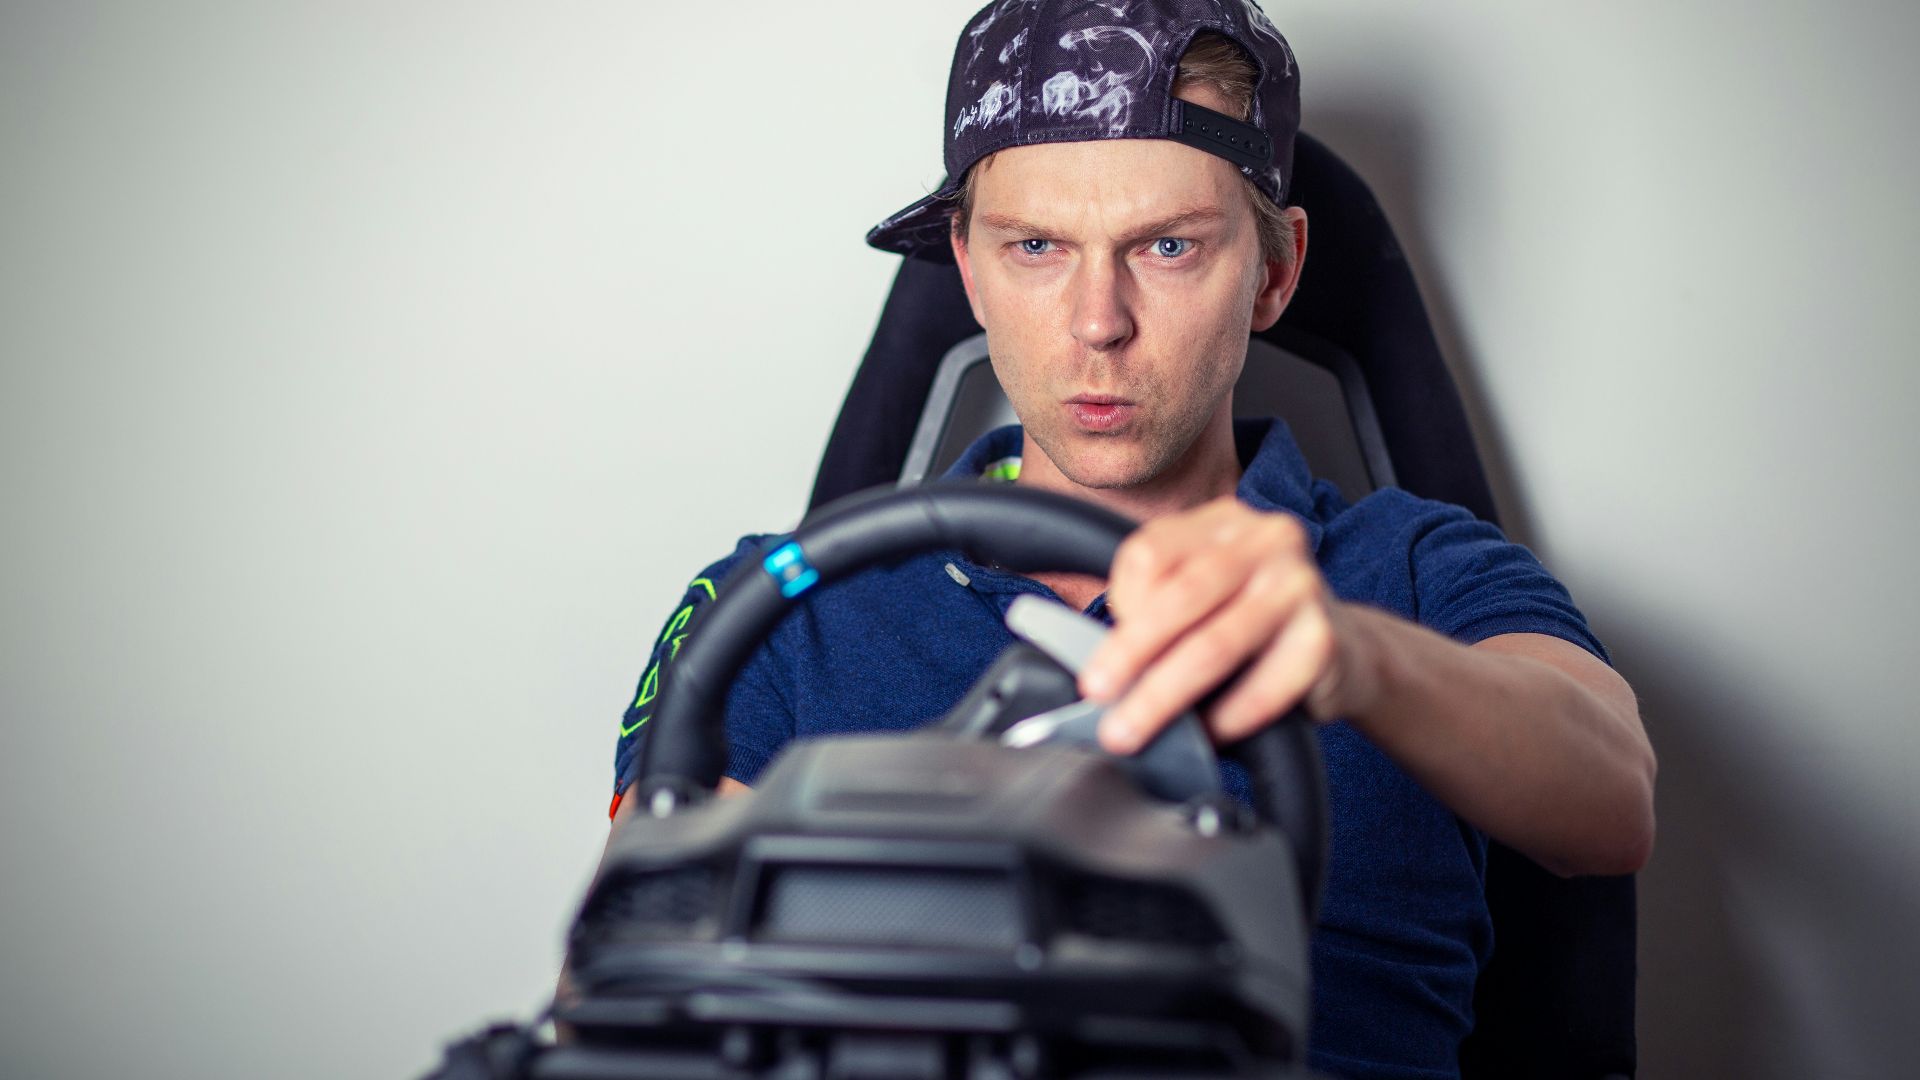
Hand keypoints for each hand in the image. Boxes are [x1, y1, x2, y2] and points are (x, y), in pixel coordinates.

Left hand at [1081, 496, 1374, 753]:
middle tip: (1097, 696)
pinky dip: (1226, 717)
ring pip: (1215, 644)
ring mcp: (1300, 586)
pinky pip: (1263, 687)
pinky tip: (1205, 735)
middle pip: (1181, 596)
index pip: (1151, 552)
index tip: (1098, 653)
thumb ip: (1155, 606)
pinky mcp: (1323, 639)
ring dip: (1165, 695)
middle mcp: (1266, 541)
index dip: (1120, 604)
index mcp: (1223, 522)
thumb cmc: (1253, 624)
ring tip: (1133, 729)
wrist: (1345, 651)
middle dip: (1129, 653)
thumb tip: (1104, 665)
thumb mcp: (1203, 595)